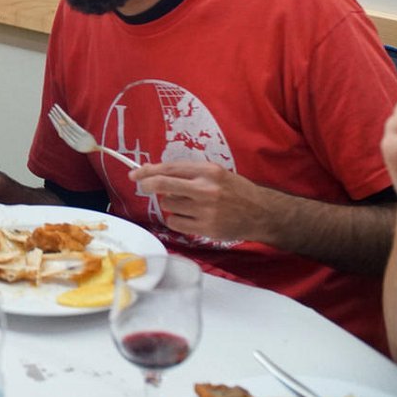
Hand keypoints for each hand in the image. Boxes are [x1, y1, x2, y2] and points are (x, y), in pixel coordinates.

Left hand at [130, 160, 270, 241]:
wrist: (261, 213)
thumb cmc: (236, 191)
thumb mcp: (215, 173)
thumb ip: (188, 172)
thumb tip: (154, 172)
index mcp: (208, 171)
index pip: (169, 168)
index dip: (148, 171)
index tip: (135, 174)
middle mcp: (206, 189)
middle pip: (162, 185)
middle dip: (148, 185)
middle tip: (143, 186)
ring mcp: (206, 211)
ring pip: (168, 205)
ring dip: (170, 204)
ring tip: (187, 204)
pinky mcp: (206, 228)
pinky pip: (175, 223)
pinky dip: (176, 220)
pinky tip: (189, 217)